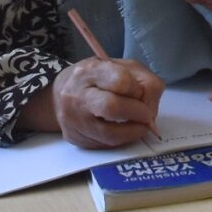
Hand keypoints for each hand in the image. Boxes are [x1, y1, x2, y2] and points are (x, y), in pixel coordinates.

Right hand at [31, 58, 163, 147]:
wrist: (60, 94)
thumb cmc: (97, 79)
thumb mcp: (122, 67)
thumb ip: (143, 81)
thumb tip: (151, 108)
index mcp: (90, 71)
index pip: (120, 81)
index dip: (138, 90)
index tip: (142, 93)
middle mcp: (77, 95)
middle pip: (112, 107)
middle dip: (137, 113)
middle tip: (147, 115)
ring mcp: (73, 119)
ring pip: (109, 134)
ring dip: (133, 132)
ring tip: (140, 126)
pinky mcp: (74, 138)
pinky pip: (104, 145)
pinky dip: (120, 139)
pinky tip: (124, 131)